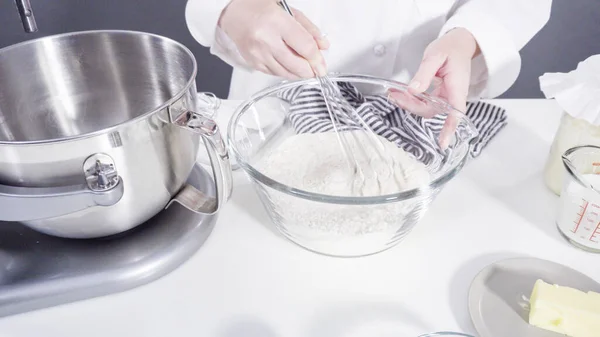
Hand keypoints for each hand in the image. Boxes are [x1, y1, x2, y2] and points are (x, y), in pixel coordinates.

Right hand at [218, 0, 328, 78]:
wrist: (232, 13)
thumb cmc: (258, 7)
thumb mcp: (287, 10)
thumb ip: (307, 28)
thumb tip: (323, 46)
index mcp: (276, 21)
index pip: (304, 46)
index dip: (317, 59)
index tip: (322, 64)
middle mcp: (265, 39)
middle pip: (296, 64)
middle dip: (310, 70)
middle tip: (317, 70)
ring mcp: (257, 53)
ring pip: (286, 73)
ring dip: (299, 73)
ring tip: (305, 68)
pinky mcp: (253, 62)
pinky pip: (274, 73)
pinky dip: (285, 72)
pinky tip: (289, 66)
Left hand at [388, 28, 478, 147]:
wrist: (459, 43)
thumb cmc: (450, 48)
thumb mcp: (435, 56)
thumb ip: (424, 73)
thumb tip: (413, 90)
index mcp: (457, 87)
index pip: (456, 112)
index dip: (449, 128)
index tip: (443, 143)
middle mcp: (453, 95)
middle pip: (432, 110)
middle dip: (412, 106)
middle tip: (394, 95)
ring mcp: (446, 96)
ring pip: (426, 108)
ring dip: (409, 103)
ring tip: (393, 93)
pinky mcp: (440, 95)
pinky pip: (425, 102)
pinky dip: (412, 99)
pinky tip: (400, 93)